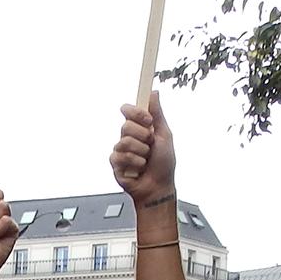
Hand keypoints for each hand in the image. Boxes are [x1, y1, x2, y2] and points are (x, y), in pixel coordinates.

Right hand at [111, 92, 177, 209]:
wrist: (158, 187)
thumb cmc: (163, 164)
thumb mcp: (165, 135)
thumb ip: (158, 114)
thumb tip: (154, 93)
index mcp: (139, 127)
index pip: (128, 110)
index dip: (135, 112)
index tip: (148, 120)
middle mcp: (128, 137)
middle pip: (126, 125)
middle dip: (143, 136)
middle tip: (150, 146)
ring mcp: (120, 150)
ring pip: (124, 142)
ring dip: (141, 152)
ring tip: (145, 160)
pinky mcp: (115, 163)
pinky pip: (121, 157)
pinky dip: (135, 163)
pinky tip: (138, 169)